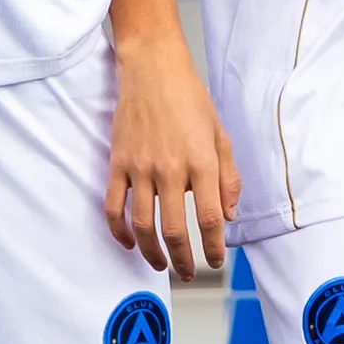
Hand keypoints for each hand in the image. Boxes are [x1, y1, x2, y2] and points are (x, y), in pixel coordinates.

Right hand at [103, 30, 238, 278]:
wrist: (153, 70)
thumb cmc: (190, 100)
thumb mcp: (220, 135)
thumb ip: (228, 177)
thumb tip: (229, 214)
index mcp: (201, 162)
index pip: (209, 218)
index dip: (213, 247)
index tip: (216, 261)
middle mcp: (170, 169)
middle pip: (174, 229)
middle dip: (183, 259)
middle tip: (187, 272)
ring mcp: (140, 168)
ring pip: (142, 225)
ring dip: (152, 252)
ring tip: (160, 264)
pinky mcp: (117, 163)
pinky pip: (113, 206)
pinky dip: (119, 231)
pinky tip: (129, 243)